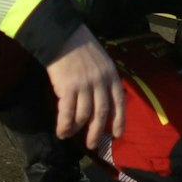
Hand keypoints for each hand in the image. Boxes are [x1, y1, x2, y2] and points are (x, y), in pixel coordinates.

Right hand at [45, 27, 123, 150]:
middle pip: (102, 113)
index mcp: (111, 74)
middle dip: (97, 132)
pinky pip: (67, 113)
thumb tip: (101, 99)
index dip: (119, 120)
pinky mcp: (67, 88)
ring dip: (77, 129)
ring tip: (70, 135)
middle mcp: (100, 82)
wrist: (61, 36)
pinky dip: (65, 125)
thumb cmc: (80, 46)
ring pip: (84, 115)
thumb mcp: (101, 60)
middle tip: (93, 145)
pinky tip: (61, 132)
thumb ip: (104, 78)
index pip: (119, 102)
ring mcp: (84, 85)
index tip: (118, 135)